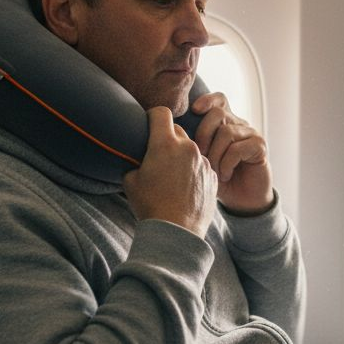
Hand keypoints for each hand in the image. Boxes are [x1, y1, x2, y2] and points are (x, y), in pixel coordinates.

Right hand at [123, 106, 217, 237]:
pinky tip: (185, 187)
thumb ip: (135, 162)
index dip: (152, 116)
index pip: (161, 112)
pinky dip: (193, 171)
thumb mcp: (130, 181)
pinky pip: (201, 165)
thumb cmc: (150, 206)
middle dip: (167, 138)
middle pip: (177, 129)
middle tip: (158, 155)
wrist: (176, 231)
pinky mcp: (212, 176)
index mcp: (165, 144)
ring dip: (182, 156)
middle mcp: (188, 148)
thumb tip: (138, 159)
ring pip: (191, 149)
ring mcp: (203, 162)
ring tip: (172, 176)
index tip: (148, 125)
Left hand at [190, 92, 273, 214]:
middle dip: (203, 135)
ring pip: (226, 132)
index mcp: (225, 123)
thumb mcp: (199, 160)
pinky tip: (225, 175)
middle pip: (218, 113)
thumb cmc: (216, 179)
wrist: (241, 200)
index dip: (207, 100)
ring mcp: (251, 134)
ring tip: (212, 171)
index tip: (193, 110)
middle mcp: (239, 125)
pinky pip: (238, 148)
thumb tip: (170, 131)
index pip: (219, 100)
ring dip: (215, 155)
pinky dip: (227, 164)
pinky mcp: (260, 147)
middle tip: (199, 156)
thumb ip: (190, 144)